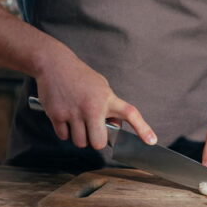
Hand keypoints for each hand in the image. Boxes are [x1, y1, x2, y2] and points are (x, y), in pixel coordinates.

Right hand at [35, 49, 155, 149]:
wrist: (54, 64)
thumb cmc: (80, 76)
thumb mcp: (101, 86)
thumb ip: (109, 106)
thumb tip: (114, 126)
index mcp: (107, 98)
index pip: (130, 114)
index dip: (143, 128)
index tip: (151, 141)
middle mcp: (92, 107)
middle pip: (98, 142)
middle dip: (96, 141)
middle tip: (92, 131)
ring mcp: (74, 112)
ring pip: (80, 142)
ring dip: (79, 137)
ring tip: (77, 122)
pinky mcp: (57, 115)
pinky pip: (64, 136)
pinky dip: (65, 132)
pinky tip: (65, 119)